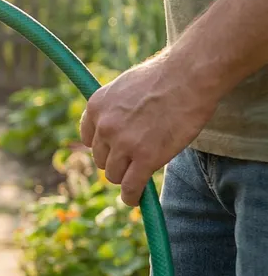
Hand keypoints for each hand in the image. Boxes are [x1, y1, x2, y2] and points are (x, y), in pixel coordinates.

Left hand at [79, 52, 216, 205]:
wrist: (188, 77)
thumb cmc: (164, 77)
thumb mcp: (125, 87)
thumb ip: (115, 108)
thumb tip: (116, 125)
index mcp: (96, 106)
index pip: (87, 138)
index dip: (104, 146)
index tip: (115, 149)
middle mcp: (104, 127)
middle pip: (101, 159)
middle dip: (117, 161)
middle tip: (134, 160)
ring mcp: (124, 144)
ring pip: (114, 175)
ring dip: (125, 178)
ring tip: (138, 177)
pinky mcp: (145, 158)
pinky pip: (131, 187)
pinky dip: (132, 196)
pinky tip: (135, 199)